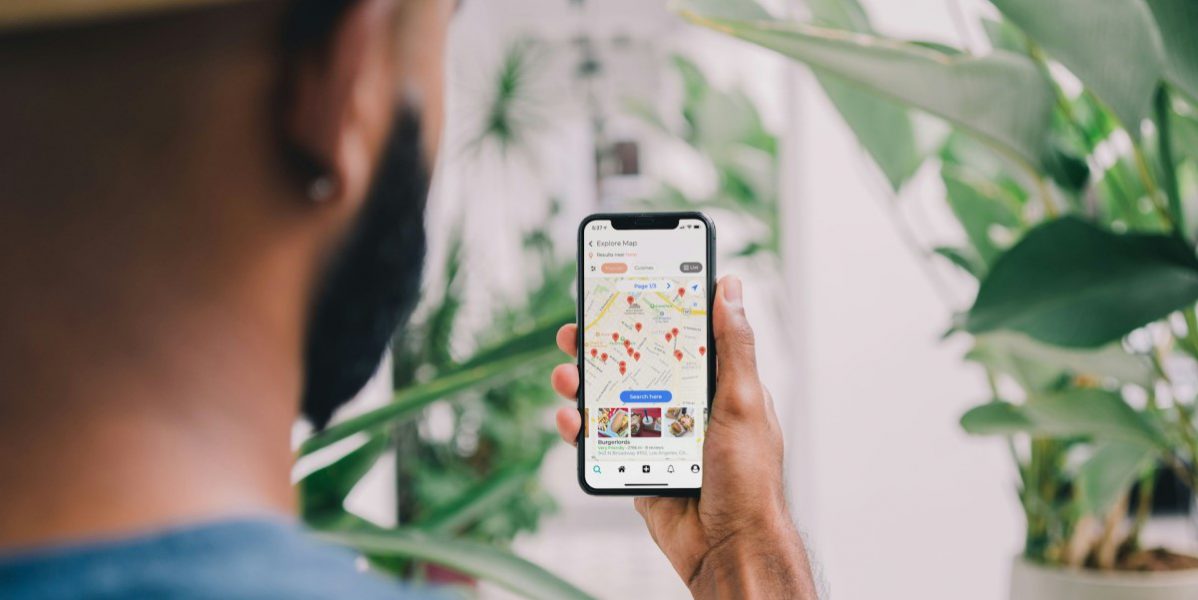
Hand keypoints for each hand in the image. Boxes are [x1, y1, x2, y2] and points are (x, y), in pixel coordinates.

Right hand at [551, 275, 816, 597]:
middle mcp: (684, 406)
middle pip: (634, 365)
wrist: (729, 549)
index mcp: (714, 386)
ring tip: (565, 376)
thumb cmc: (750, 479)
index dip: (648, 313)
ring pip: (611, 401)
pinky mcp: (636, 465)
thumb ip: (734, 347)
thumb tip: (733, 289)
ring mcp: (658, 436)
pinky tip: (569, 421)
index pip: (678, 337)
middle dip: (602, 347)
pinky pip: (601, 442)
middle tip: (574, 333)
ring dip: (582, 385)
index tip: (620, 291)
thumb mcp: (745, 402)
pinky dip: (580, 429)